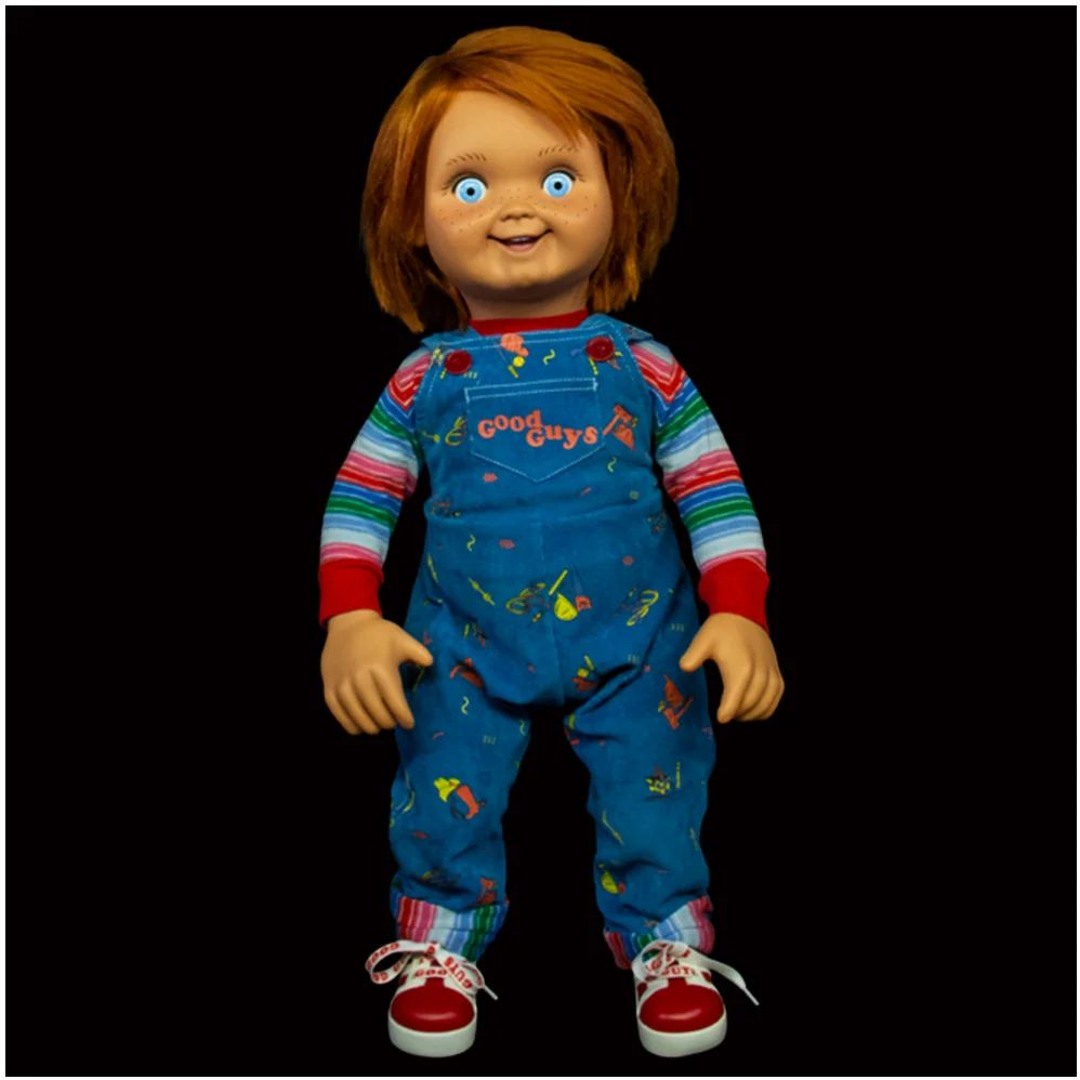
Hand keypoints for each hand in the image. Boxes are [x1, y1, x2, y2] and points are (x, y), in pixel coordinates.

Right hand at [321, 610, 433, 734]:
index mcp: (380, 668)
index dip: (403, 717)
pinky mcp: (328, 687)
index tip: (409, 723)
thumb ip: (419, 652)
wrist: (348, 622)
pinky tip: (358, 727)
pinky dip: (348, 724)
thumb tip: (430, 664)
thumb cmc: (378, 633)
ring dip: (370, 726)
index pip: (394, 701)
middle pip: (376, 711)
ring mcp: (342, 683)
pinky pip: (337, 712)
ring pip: (357, 715)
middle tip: (393, 723)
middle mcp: (360, 678)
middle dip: (388, 722)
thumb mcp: (402, 638)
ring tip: (378, 727)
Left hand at [678, 613, 783, 723]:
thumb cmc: (721, 629)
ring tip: (739, 715)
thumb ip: (693, 655)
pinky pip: (778, 695)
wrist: (743, 613)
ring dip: (753, 713)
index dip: (728, 712)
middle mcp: (759, 673)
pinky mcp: (776, 670)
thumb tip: (684, 668)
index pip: (735, 698)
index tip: (720, 718)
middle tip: (726, 716)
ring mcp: (770, 672)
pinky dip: (769, 706)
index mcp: (740, 668)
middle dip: (738, 713)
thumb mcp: (703, 640)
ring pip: (766, 702)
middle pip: (750, 703)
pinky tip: (757, 710)